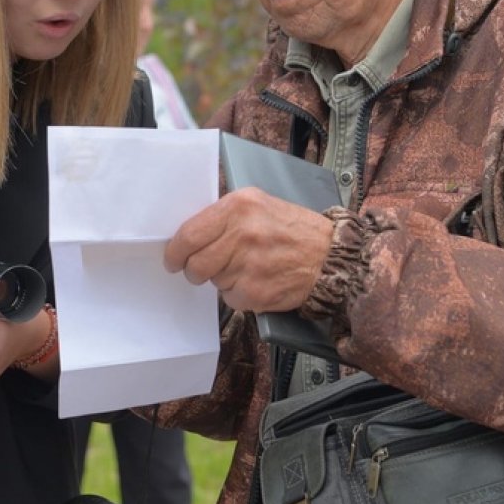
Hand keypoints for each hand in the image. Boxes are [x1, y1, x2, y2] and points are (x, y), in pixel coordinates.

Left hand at [163, 187, 332, 312]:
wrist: (331, 257)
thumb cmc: (293, 230)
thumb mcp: (259, 205)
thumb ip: (224, 216)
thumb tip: (188, 236)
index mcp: (239, 206)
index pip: (189, 234)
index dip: (175, 251)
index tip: (172, 258)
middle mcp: (242, 233)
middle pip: (195, 263)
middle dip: (195, 270)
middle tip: (203, 269)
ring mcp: (249, 264)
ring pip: (213, 281)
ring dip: (224, 279)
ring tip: (248, 267)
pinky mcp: (256, 291)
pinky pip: (230, 298)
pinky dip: (240, 294)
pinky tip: (259, 280)